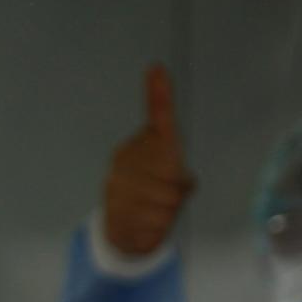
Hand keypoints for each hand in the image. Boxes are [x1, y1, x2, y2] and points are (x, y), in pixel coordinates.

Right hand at [101, 64, 196, 256]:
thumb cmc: (148, 198)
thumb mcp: (165, 178)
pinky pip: (158, 220)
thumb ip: (174, 172)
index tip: (157, 69)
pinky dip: (158, 226)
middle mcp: (124, 161)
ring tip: (153, 211)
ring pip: (168, 196)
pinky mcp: (119, 211)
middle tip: (166, 196)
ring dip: (169, 210)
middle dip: (177, 187)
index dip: (159, 94)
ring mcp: (119, 185)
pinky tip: (145, 224)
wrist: (119, 232)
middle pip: (172, 169)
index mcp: (135, 147)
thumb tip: (183, 181)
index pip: (155, 119)